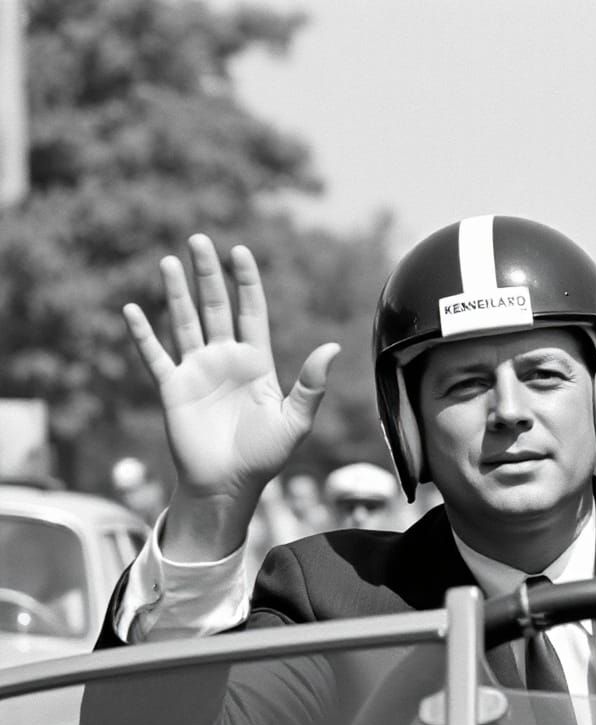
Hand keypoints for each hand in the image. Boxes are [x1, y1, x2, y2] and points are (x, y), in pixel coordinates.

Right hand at [124, 235, 339, 558]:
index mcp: (257, 362)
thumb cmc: (265, 456)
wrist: (229, 485)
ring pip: (185, 322)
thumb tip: (333, 347)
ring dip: (176, 293)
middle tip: (200, 240)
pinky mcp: (172, 388)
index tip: (240, 251)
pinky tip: (132, 310)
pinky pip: (154, 356)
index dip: (245, 281)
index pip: (251, 311)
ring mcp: (197, 371)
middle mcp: (225, 359)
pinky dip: (143, 334)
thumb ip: (312, 384)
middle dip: (208, 274)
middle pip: (216, 307)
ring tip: (170, 261)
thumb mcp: (296, 420)